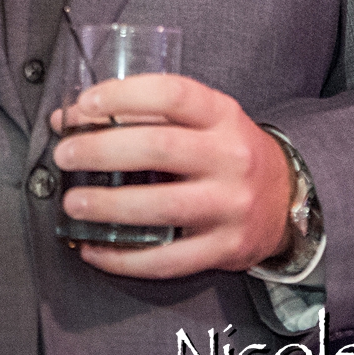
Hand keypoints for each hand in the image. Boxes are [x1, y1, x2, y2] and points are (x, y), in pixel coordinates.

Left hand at [50, 74, 293, 278]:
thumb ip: (150, 114)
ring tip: (72, 202)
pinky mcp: (225, 248)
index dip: (124, 95)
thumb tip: (74, 117)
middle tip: (66, 155)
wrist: (287, 201)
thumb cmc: (227, 153)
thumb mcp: (206, 120)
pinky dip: (123, 258)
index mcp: (223, 115)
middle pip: (158, 149)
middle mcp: (231, 157)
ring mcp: (231, 205)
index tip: (86, 104)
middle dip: (101, 151)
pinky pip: (167, 259)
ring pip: (161, 207)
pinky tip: (94, 249)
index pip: (172, 94)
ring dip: (107, 206)